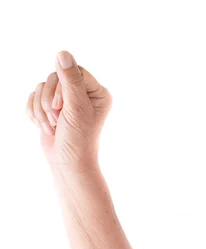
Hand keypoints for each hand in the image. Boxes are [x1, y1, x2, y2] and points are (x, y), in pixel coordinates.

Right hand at [25, 51, 111, 172]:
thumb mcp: (76, 108)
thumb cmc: (78, 139)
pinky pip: (33, 97)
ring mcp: (65, 100)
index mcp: (98, 92)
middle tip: (57, 119)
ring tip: (52, 126)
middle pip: (55, 77)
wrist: (67, 163)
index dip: (62, 86)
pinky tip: (44, 127)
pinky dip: (34, 113)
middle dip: (50, 101)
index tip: (62, 106)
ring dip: (41, 110)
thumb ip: (70, 80)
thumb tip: (62, 53)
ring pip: (41, 87)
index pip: (74, 70)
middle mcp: (83, 94)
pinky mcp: (50, 107)